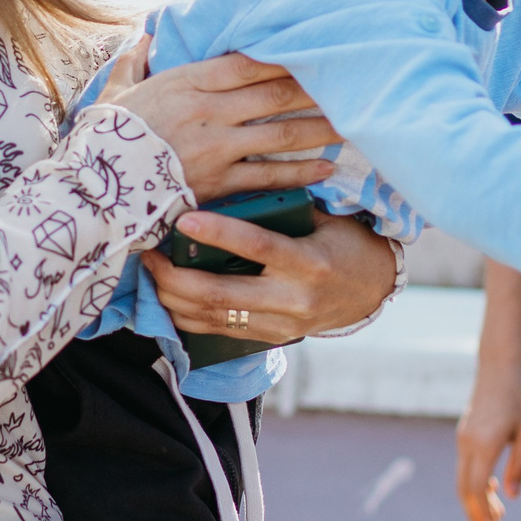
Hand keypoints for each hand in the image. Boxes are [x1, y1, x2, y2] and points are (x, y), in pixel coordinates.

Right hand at [100, 42, 336, 202]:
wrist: (93, 189)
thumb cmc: (104, 139)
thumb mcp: (116, 92)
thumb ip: (134, 63)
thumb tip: (145, 37)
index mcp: (187, 81)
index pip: (247, 62)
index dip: (284, 56)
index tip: (312, 51)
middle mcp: (208, 109)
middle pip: (275, 93)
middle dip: (316, 88)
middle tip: (350, 83)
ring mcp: (217, 146)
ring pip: (281, 132)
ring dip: (320, 127)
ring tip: (351, 123)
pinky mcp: (220, 182)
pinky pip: (270, 174)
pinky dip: (302, 171)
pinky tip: (327, 167)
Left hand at [141, 209, 396, 345]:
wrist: (371, 289)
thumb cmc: (342, 240)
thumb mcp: (321, 218)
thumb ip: (282, 208)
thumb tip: (231, 181)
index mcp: (310, 262)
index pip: (258, 246)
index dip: (219, 233)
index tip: (184, 218)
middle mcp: (294, 299)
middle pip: (221, 295)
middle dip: (176, 278)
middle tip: (150, 254)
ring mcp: (281, 325)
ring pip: (213, 318)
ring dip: (173, 298)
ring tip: (151, 273)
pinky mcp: (271, 339)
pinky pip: (219, 331)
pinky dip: (188, 316)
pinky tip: (168, 297)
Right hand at [456, 355, 520, 520]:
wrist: (499, 365)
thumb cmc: (520, 396)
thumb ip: (519, 465)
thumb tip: (510, 497)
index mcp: (484, 445)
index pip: (475, 488)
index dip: (481, 512)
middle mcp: (467, 443)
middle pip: (463, 488)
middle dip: (474, 513)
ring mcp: (463, 437)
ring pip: (462, 478)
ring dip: (475, 500)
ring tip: (495, 518)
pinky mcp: (465, 433)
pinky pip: (465, 465)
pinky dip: (475, 483)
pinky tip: (492, 490)